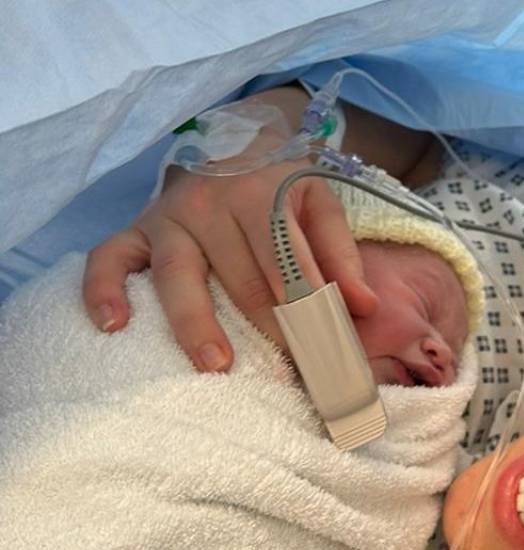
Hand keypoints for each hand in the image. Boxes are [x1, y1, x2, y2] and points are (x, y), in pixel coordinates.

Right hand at [82, 90, 377, 371]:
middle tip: (290, 375)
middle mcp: (208, 205)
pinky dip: (103, 289)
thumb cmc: (280, 186)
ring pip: (177, 275)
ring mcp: (167, 218)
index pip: (286, 263)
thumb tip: (362, 306)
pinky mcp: (135, 231)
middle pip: (240, 278)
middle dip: (268, 329)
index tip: (327, 354)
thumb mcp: (321, 204)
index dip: (309, 310)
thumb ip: (343, 255)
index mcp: (259, 196)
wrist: (232, 142)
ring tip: (215, 365)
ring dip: (196, 322)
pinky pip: (108, 258)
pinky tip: (113, 326)